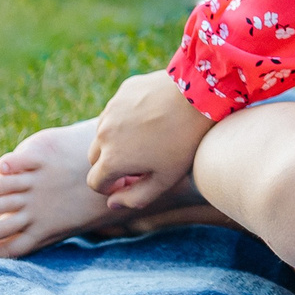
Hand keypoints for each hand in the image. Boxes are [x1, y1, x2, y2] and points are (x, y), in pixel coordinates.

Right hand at [84, 70, 213, 211]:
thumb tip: (112, 202)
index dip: (110, 187)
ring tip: (145, 138)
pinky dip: (125, 118)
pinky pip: (117, 110)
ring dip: (116, 140)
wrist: (199, 96)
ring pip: (104, 132)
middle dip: (110, 164)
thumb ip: (136, 198)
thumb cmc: (184, 141)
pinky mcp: (123, 91)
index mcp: (111, 159)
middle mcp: (104, 134)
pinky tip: (151, 117)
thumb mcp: (165, 179)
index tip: (128, 182)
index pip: (95, 182)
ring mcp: (112, 110)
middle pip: (95, 157)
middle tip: (137, 162)